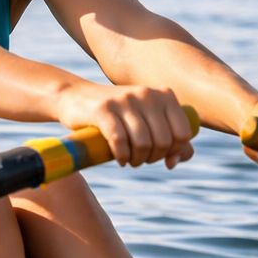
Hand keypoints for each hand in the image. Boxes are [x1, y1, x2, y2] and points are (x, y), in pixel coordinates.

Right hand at [55, 83, 194, 168]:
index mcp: (163, 95)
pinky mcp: (103, 109)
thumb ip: (169, 139)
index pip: (182, 133)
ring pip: (143, 143)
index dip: (173, 151)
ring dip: (137, 160)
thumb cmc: (115, 113)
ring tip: (130, 161)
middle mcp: (147, 94)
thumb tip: (173, 163)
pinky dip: (122, 155)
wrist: (75, 97)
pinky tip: (120, 159)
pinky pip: (120, 140)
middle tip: (140, 159)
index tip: (158, 155)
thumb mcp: (145, 120)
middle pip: (163, 141)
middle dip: (152, 157)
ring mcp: (124, 100)